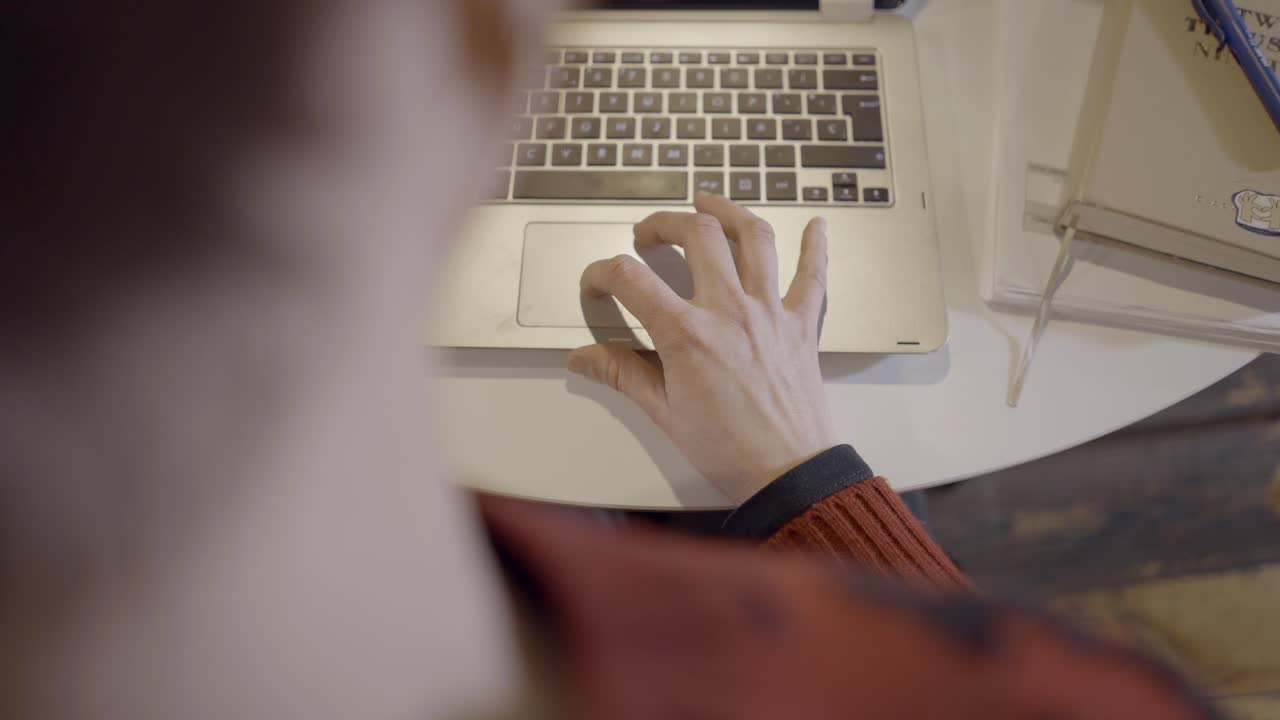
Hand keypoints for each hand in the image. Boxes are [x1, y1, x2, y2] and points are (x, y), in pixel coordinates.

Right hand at [568, 193, 837, 504]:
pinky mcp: (802, 325)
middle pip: (697, 234)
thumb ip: (622, 374)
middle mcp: (730, 310)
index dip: (603, 273)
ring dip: (729, 211)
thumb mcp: (663, 412)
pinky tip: (816, 225)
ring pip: (753, 238)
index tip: (597, 283)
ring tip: (708, 202)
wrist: (788, 472)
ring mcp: (770, 312)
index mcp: (688, 333)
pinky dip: (816, 246)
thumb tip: (583, 358)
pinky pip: (813, 275)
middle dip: (665, 222)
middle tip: (649, 233)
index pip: (631, 279)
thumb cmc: (729, 449)